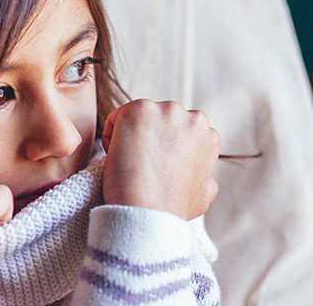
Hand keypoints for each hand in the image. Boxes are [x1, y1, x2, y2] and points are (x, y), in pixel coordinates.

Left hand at [101, 99, 219, 219]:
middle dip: (148, 138)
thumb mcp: (204, 192)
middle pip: (159, 120)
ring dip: (131, 136)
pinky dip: (112, 137)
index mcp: (208, 135)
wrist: (147, 210)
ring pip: (139, 118)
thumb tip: (203, 173)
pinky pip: (116, 118)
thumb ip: (205, 174)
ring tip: (130, 163)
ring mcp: (165, 110)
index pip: (178, 131)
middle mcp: (192, 117)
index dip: (162, 151)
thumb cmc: (171, 208)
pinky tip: (118, 157)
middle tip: (140, 165)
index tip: (154, 168)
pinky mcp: (139, 109)